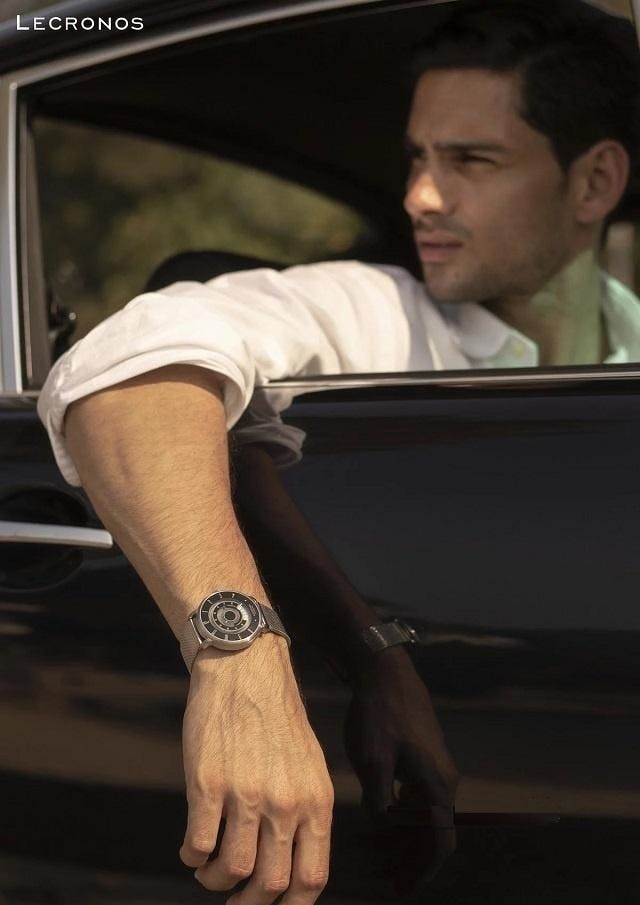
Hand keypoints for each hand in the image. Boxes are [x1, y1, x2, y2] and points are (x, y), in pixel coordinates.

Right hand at [180, 632, 334, 903]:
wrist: (245, 669)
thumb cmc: (276, 718)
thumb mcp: (309, 766)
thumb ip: (306, 813)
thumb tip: (295, 866)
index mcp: (315, 800)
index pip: (312, 878)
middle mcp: (285, 802)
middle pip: (270, 885)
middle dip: (248, 904)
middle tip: (234, 898)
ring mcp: (245, 794)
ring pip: (231, 871)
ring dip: (215, 880)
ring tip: (208, 868)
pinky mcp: (207, 783)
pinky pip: (197, 846)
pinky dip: (192, 856)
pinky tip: (191, 846)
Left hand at [343, 649, 458, 891]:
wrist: (384, 671)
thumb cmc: (378, 715)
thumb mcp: (372, 763)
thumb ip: (380, 802)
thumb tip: (382, 826)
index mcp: (436, 784)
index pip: (440, 842)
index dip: (422, 870)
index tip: (401, 888)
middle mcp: (444, 778)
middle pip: (435, 831)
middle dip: (413, 858)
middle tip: (388, 879)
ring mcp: (435, 764)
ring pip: (426, 813)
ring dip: (408, 837)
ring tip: (382, 855)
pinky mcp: (424, 753)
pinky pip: (420, 795)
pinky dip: (405, 814)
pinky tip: (382, 818)